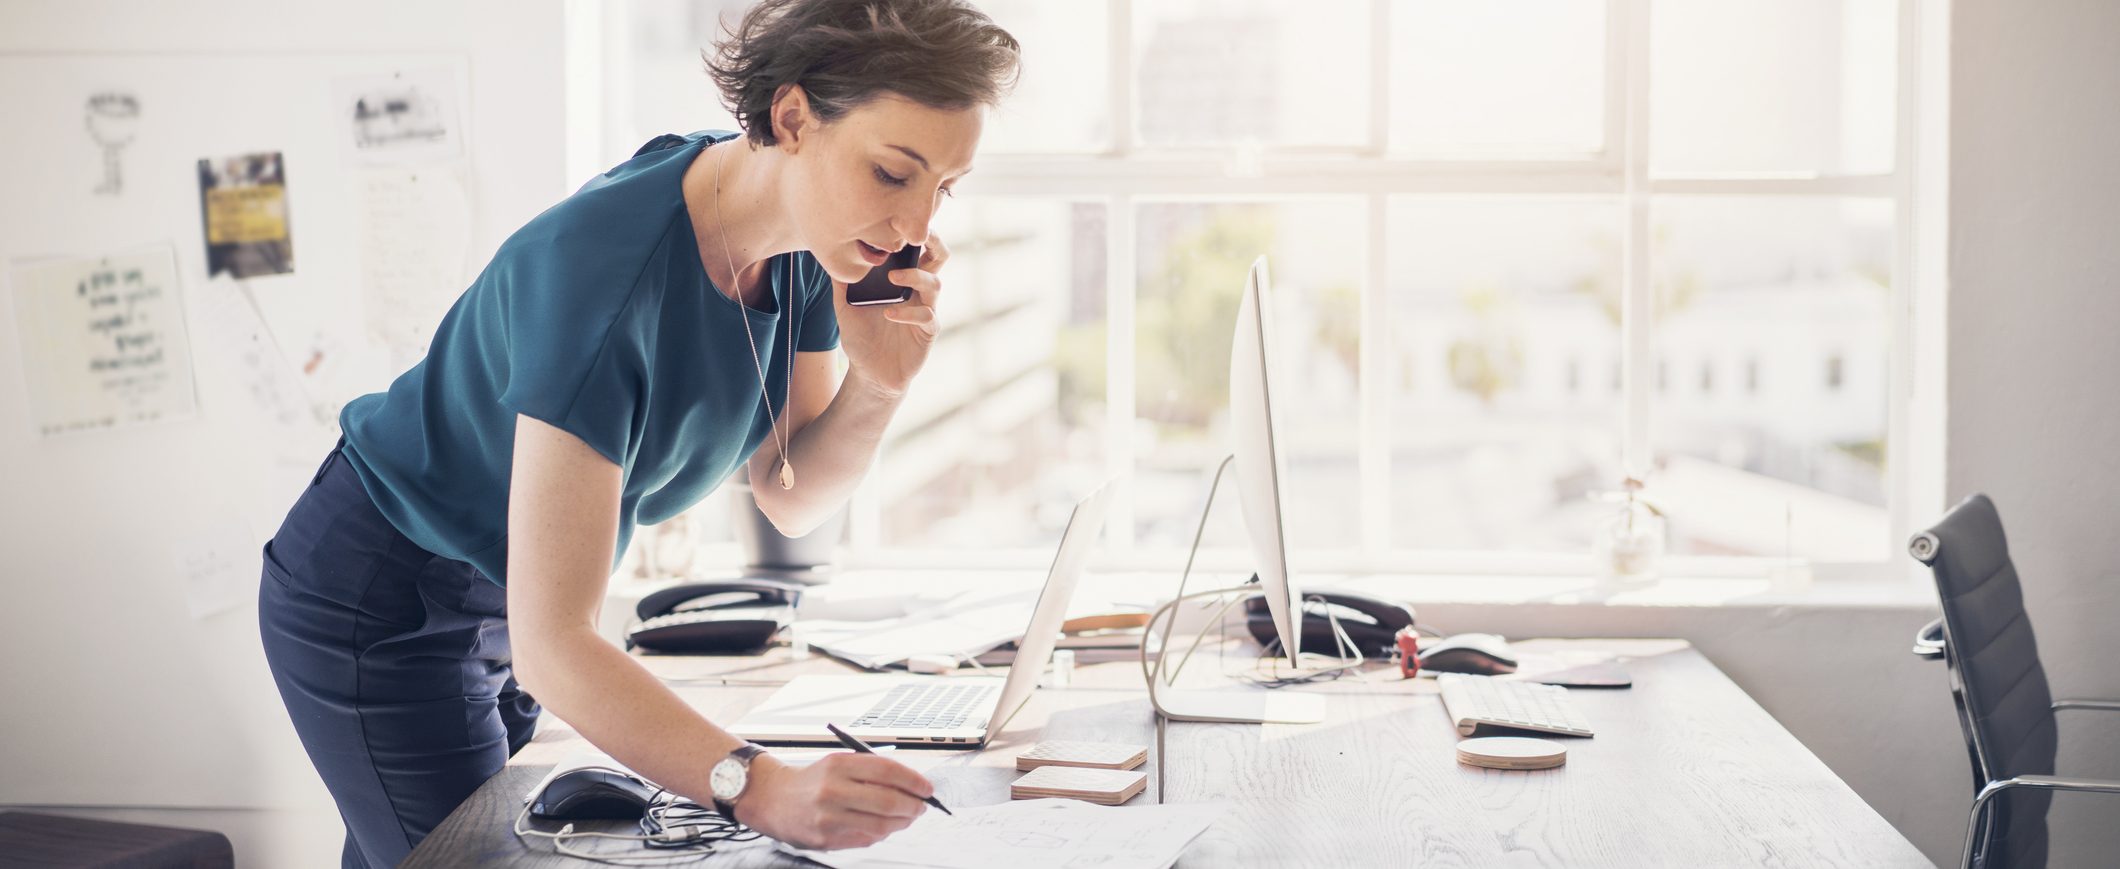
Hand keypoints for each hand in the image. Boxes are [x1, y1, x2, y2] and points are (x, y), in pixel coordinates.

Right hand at [734, 752, 935, 849]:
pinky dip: (882, 833)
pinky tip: (884, 826)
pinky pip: (867, 839)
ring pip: (881, 825)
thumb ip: (873, 772)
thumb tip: (913, 786)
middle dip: (913, 805)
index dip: (913, 780)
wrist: (773, 799)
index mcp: (838, 765)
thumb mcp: (839, 763)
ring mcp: (829, 818)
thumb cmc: (814, 780)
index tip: (927, 787)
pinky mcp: (827, 839)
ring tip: (907, 817)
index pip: (887, 771)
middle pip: (888, 801)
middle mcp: (832, 791)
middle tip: (921, 806)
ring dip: (902, 822)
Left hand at [834, 233, 948, 396]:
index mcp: (902, 280)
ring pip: (935, 284)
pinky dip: (908, 313)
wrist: (869, 374)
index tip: (901, 218)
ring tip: (893, 277)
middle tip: (918, 233)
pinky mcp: (927, 332)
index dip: (915, 232)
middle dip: (933, 242)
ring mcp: (926, 311)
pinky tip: (889, 313)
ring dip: (915, 276)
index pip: (916, 248)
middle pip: (939, 257)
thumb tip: (829, 252)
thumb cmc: (861, 337)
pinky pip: (927, 316)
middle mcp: (918, 291)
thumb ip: (841, 281)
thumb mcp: (844, 305)